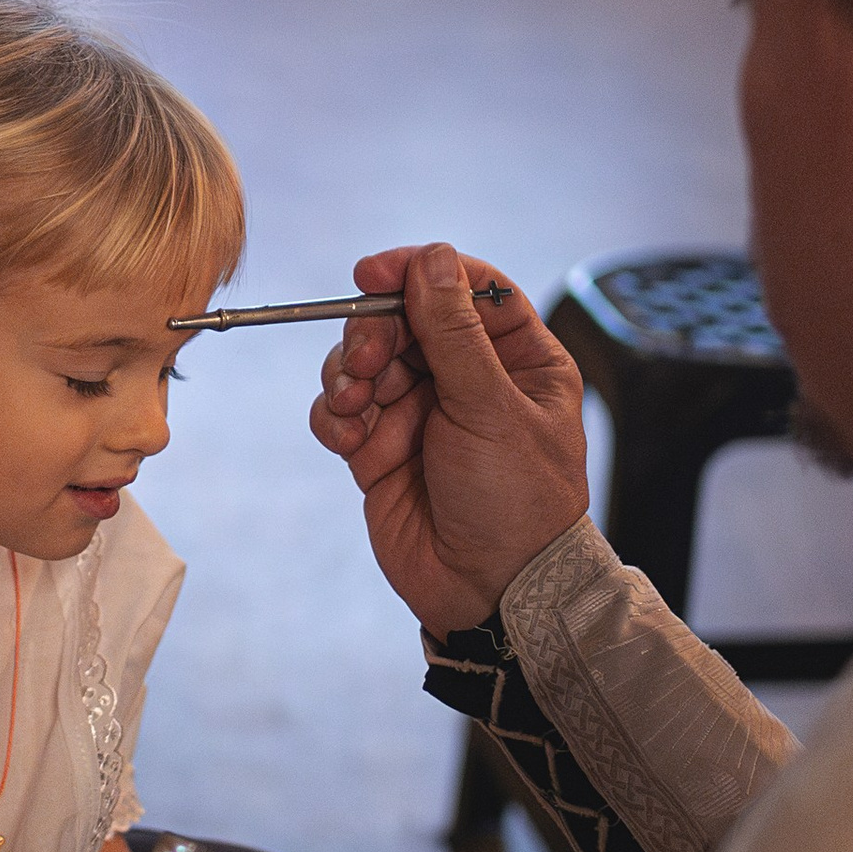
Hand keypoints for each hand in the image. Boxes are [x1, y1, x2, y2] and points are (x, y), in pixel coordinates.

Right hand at [310, 242, 589, 637]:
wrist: (488, 592)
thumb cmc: (514, 503)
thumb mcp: (490, 409)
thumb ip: (453, 333)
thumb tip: (431, 259)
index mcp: (518, 360)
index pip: (467, 290)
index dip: (420, 273)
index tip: (375, 273)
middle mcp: (468, 380)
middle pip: (404, 319)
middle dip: (374, 333)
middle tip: (367, 361)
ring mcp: (419, 414)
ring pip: (364, 360)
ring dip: (348, 374)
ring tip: (356, 405)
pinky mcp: (378, 449)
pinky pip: (340, 410)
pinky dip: (334, 416)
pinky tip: (347, 438)